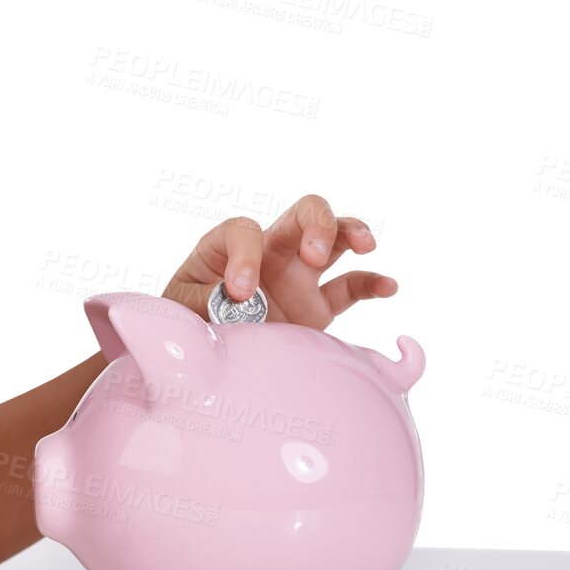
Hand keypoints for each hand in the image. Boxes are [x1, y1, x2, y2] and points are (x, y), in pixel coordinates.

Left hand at [162, 193, 397, 330]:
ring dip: (352, 233)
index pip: (244, 231)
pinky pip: (351, 287)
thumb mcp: (181, 310)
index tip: (239, 293)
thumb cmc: (184, 323)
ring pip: (334, 239)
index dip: (244, 256)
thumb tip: (232, 302)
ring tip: (366, 246)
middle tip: (313, 256)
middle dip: (316, 222)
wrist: (200, 356)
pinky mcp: (316, 306)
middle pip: (303, 213)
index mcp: (227, 248)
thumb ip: (204, 301)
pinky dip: (372, 282)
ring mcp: (297, 276)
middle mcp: (268, 253)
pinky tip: (388, 286)